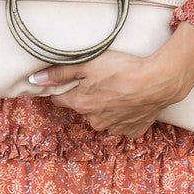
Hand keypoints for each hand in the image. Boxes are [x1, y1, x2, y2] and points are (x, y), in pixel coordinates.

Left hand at [28, 21, 193, 137]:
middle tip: (102, 80)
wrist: (158, 81)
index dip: (63, 88)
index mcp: (81, 104)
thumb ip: (59, 73)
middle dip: (88, 96)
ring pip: (103, 116)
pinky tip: (132, 101)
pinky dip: (125, 114)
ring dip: (107, 106)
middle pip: (83, 107)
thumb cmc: (122, 69)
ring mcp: (115, 128)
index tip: (72, 80)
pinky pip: (123, 123)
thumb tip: (34, 80)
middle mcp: (94, 121)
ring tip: (120, 89)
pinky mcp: (133, 130)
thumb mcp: (86, 64)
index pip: (60, 99)